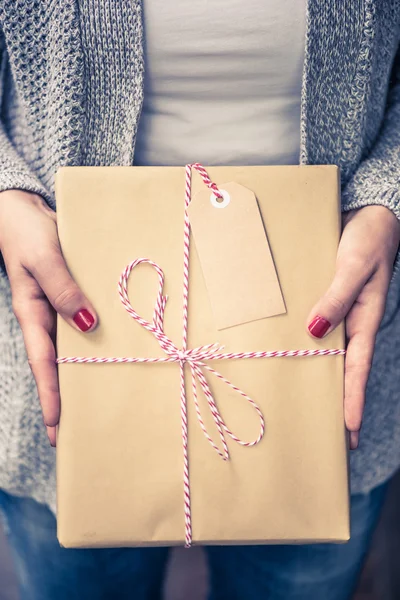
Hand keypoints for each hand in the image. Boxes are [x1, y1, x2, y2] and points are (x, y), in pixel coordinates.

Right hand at [0, 190, 97, 445]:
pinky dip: (97, 340)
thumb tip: (89, 324)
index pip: (43, 364)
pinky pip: (88, 322)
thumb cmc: (27, 231)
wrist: (23, 207)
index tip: (57, 429)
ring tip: (99, 404)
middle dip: (65, 400)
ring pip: (74, 348)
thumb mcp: (44, 259)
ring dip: (84, 374)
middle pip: (58, 366)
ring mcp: (60, 307)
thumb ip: (64, 290)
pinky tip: (114, 353)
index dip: (51, 397)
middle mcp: (47, 317)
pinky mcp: (74, 294)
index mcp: (32, 314)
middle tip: (76, 435)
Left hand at [307, 205, 399, 449]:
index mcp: (365, 319)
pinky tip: (291, 354)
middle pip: (343, 369)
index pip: (357, 368)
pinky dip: (305, 343)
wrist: (368, 213)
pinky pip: (314, 326)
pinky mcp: (325, 299)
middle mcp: (351, 321)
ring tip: (307, 404)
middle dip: (338, 401)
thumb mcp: (353, 267)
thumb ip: (336, 297)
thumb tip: (314, 330)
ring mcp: (338, 312)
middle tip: (331, 435)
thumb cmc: (367, 239)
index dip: (352, 399)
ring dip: (319, 375)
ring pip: (327, 352)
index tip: (350, 432)